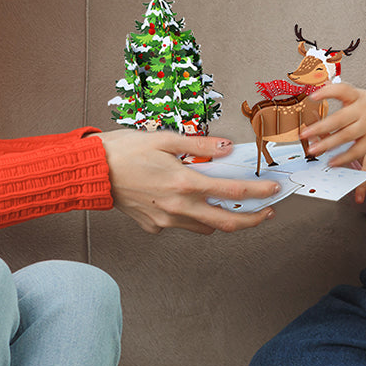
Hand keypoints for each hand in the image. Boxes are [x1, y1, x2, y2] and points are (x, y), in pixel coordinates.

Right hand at [97, 130, 280, 234]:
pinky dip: (189, 216)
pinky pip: (179, 226)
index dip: (258, 192)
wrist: (92, 170)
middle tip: (266, 214)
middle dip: (252, 220)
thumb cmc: (125, 150)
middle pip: (226, 222)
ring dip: (219, 218)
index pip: (232, 192)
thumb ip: (199, 145)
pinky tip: (185, 201)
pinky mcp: (152, 226)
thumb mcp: (165, 138)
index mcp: (184, 182)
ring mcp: (165, 220)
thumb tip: (226, 148)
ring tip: (228, 206)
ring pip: (203, 227)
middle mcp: (177, 206)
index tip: (273, 191)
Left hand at [299, 82, 365, 166]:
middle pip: (339, 118)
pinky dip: (343, 158)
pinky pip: (356, 151)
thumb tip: (323, 83)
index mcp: (359, 96)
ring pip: (345, 136)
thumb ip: (345, 93)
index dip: (327, 92)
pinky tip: (331, 162)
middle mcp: (363, 110)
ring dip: (327, 144)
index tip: (312, 97)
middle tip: (303, 134)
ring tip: (312, 150)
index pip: (342, 90)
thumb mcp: (364, 96)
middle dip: (320, 127)